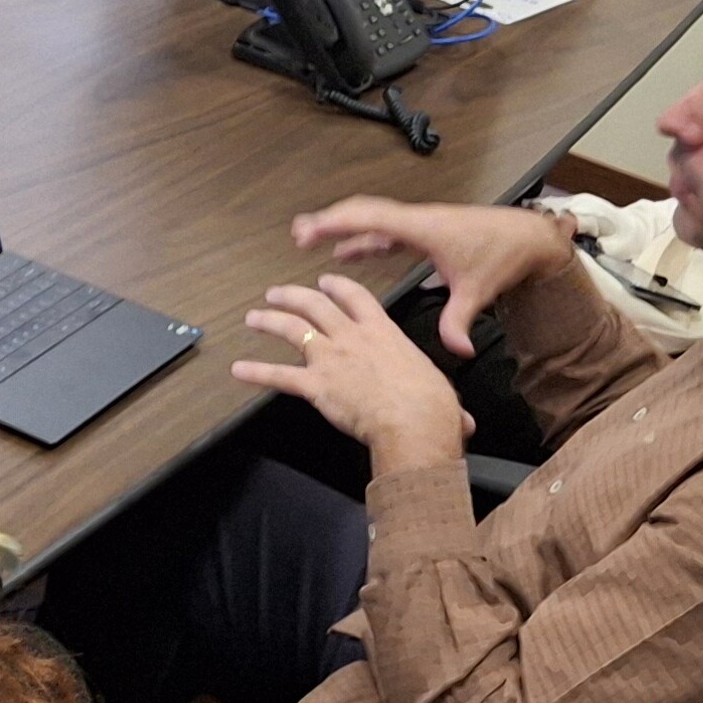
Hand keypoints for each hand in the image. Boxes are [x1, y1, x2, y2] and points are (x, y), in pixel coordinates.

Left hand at [233, 275, 470, 479]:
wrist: (413, 421)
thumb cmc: (431, 407)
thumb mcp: (440, 391)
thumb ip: (442, 401)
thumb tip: (463, 421)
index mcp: (382, 332)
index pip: (355, 296)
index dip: (336, 286)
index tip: (324, 281)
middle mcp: (352, 337)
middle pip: (315, 304)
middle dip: (294, 295)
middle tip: (278, 292)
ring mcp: (331, 358)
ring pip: (292, 328)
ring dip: (269, 320)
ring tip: (254, 317)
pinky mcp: (315, 385)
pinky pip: (279, 376)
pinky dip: (256, 372)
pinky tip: (239, 370)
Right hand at [288, 195, 575, 361]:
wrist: (527, 238)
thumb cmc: (503, 256)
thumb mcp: (477, 292)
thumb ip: (459, 322)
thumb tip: (458, 350)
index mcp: (423, 230)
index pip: (370, 219)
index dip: (337, 223)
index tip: (310, 230)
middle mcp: (416, 222)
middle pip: (363, 213)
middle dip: (329, 221)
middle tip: (299, 233)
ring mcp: (419, 225)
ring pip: (371, 219)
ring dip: (342, 227)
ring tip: (310, 237)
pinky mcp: (424, 232)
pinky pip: (383, 231)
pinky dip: (361, 238)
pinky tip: (348, 252)